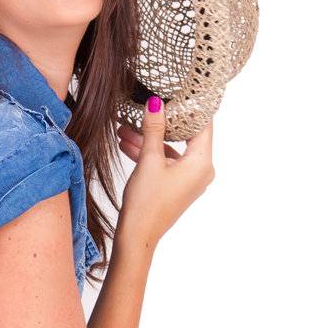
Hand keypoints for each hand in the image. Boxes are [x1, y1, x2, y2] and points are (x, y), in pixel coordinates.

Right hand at [116, 97, 214, 249]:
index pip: (203, 124)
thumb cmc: (146, 202)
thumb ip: (154, 129)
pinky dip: (151, 153)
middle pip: (186, 136)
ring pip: (172, 149)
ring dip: (150, 139)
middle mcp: (202, 170)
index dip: (190, 106)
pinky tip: (128, 144)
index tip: (177, 92)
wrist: (137, 235)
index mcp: (202, 162)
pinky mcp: (178, 186)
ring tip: (125, 128)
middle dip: (162, 122)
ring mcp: (190, 179)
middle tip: (146, 107)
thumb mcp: (149, 160)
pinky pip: (167, 162)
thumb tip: (156, 104)